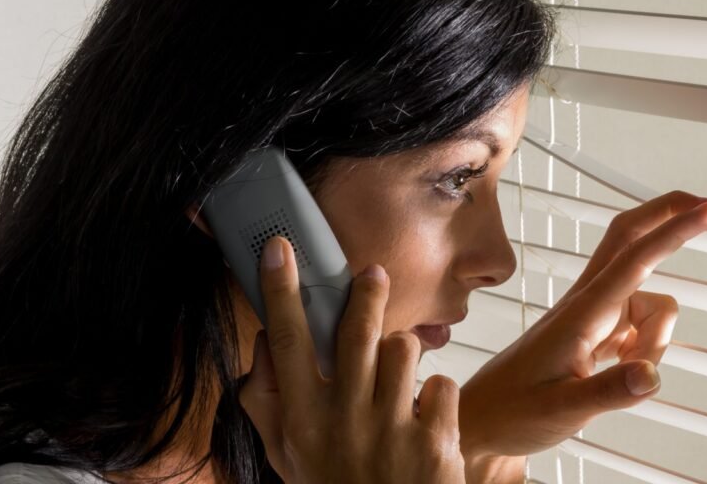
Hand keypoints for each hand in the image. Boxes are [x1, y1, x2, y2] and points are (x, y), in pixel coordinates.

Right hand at [239, 235, 464, 483]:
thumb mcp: (286, 455)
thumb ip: (267, 399)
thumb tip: (265, 342)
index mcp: (304, 420)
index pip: (287, 342)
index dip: (280, 291)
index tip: (279, 250)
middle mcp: (345, 419)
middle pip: (357, 331)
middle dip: (366, 293)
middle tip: (372, 275)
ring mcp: (392, 429)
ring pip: (404, 350)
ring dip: (403, 355)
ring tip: (399, 381)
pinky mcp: (435, 441)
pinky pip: (441, 384)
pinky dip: (437, 396)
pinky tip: (425, 419)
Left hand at [458, 191, 706, 470]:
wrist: (484, 420)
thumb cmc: (513, 410)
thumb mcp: (563, 408)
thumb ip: (609, 391)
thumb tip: (651, 374)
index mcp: (582, 312)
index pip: (636, 259)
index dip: (676, 230)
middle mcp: (588, 304)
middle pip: (632, 239)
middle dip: (669, 218)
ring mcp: (594, 316)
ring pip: (651, 302)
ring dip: (658, 336)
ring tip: (624, 376)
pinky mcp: (597, 332)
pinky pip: (642, 325)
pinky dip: (648, 346)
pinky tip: (621, 371)